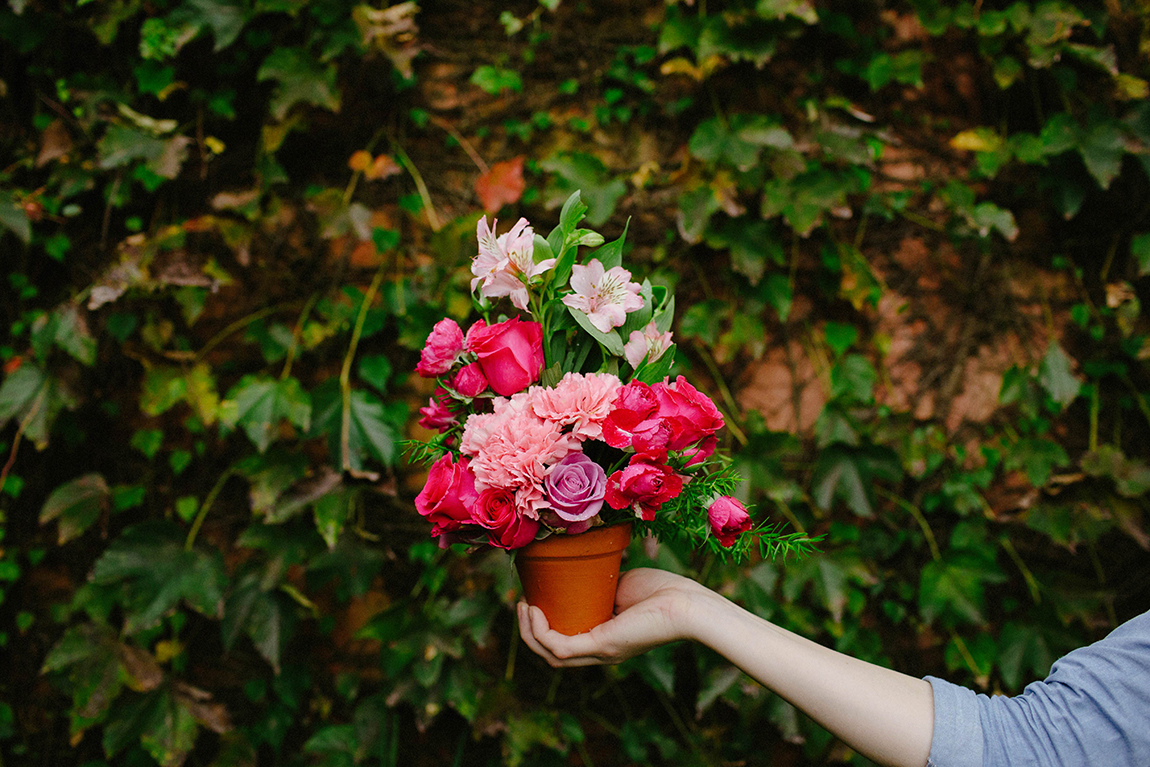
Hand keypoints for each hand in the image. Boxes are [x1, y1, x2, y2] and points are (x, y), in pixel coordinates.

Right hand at [517, 567, 706, 666]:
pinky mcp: (602, 645)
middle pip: (552, 653)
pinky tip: (533, 611)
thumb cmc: (664, 591)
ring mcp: (601, 651)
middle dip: (529, 631)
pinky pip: (559, 647)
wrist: (687, 603)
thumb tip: (584, 568)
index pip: (566, 642)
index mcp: (606, 638)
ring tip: (522, 606)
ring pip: (551, 655)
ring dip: (529, 633)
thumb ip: (603, 584)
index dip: (543, 627)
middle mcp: (601, 651)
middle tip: (521, 604)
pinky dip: (540, 632)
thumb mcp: (623, 584)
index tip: (533, 600)